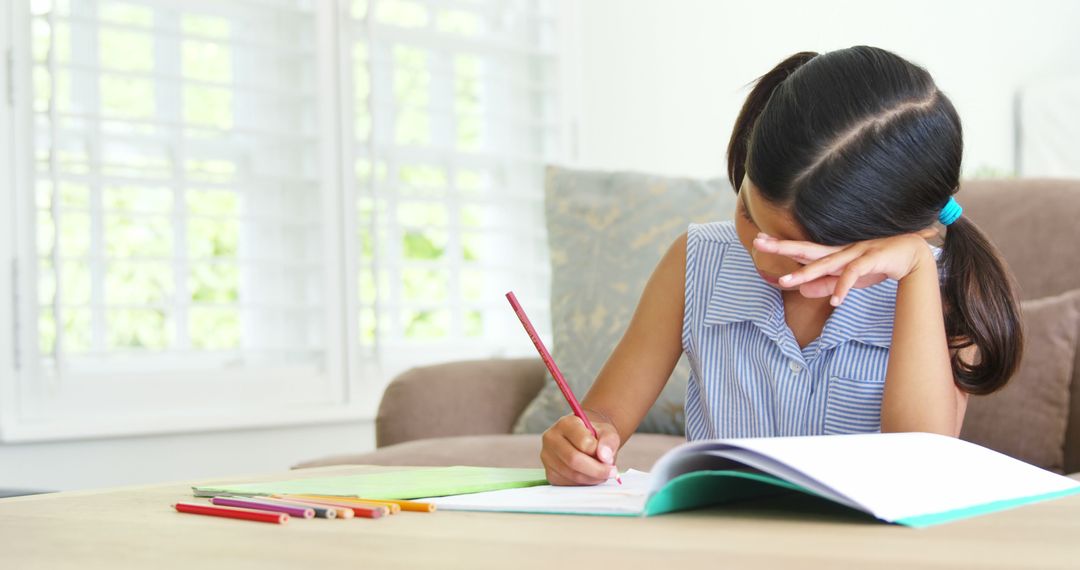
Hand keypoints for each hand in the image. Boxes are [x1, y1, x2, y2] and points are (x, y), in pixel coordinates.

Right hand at [541, 413, 620, 485]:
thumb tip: (604, 456)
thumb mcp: (607, 432)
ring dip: (592, 478)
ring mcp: (547, 457)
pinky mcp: (550, 473)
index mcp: (565, 423)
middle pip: (574, 459)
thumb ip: (609, 441)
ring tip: (603, 473)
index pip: (582, 441)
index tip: (608, 457)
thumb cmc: (595, 436)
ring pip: (572, 474)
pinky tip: (591, 476)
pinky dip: (584, 483)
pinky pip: (569, 483)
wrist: (586, 442)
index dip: (598, 452)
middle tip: (611, 472)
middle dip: (597, 469)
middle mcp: (551, 438)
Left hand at [752, 231, 935, 305]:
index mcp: (833, 253)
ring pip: (825, 263)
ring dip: (805, 274)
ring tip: (786, 283)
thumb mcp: (848, 278)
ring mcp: (855, 252)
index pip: (802, 249)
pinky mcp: (871, 259)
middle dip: (782, 246)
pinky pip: (853, 274)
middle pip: (806, 249)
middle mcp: (840, 250)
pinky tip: (835, 302)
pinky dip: (843, 288)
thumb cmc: (878, 265)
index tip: (758, 241)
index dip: (781, 245)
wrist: (913, 256)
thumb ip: (826, 284)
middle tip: (759, 243)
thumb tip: (801, 291)